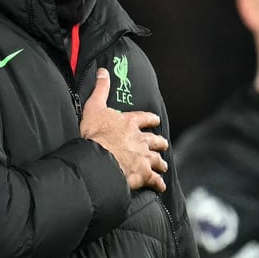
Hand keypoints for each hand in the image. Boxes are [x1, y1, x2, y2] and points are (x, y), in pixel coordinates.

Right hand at [80, 68, 168, 192]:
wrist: (98, 158)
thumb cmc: (95, 134)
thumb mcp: (94, 106)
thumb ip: (100, 89)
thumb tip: (103, 71)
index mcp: (130, 123)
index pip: (144, 118)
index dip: (150, 119)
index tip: (155, 120)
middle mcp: (140, 139)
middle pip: (154, 140)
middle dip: (159, 142)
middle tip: (163, 143)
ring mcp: (143, 157)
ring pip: (157, 160)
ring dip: (160, 162)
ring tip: (163, 165)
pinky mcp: (143, 174)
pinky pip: (154, 179)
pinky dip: (158, 183)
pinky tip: (160, 186)